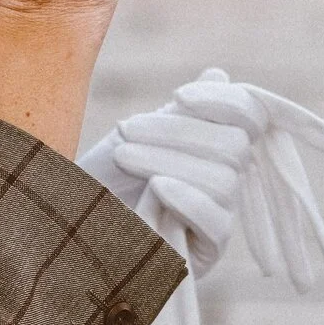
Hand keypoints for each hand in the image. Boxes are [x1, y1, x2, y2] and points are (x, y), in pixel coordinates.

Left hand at [108, 71, 323, 290]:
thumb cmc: (104, 180)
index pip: (250, 116)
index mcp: (218, 147)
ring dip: (168, 161)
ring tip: (122, 157)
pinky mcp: (210, 250)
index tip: (177, 95)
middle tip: (124, 130)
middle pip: (233, 145)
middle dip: (176, 131)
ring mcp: (222, 217)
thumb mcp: (139, 137)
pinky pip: (216, 222)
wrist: (73, 225)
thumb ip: (181, 112)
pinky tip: (156, 188)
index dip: (223, 101)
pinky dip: (187, 199)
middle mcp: (228, 181)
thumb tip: (217, 74)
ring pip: (222, 180)